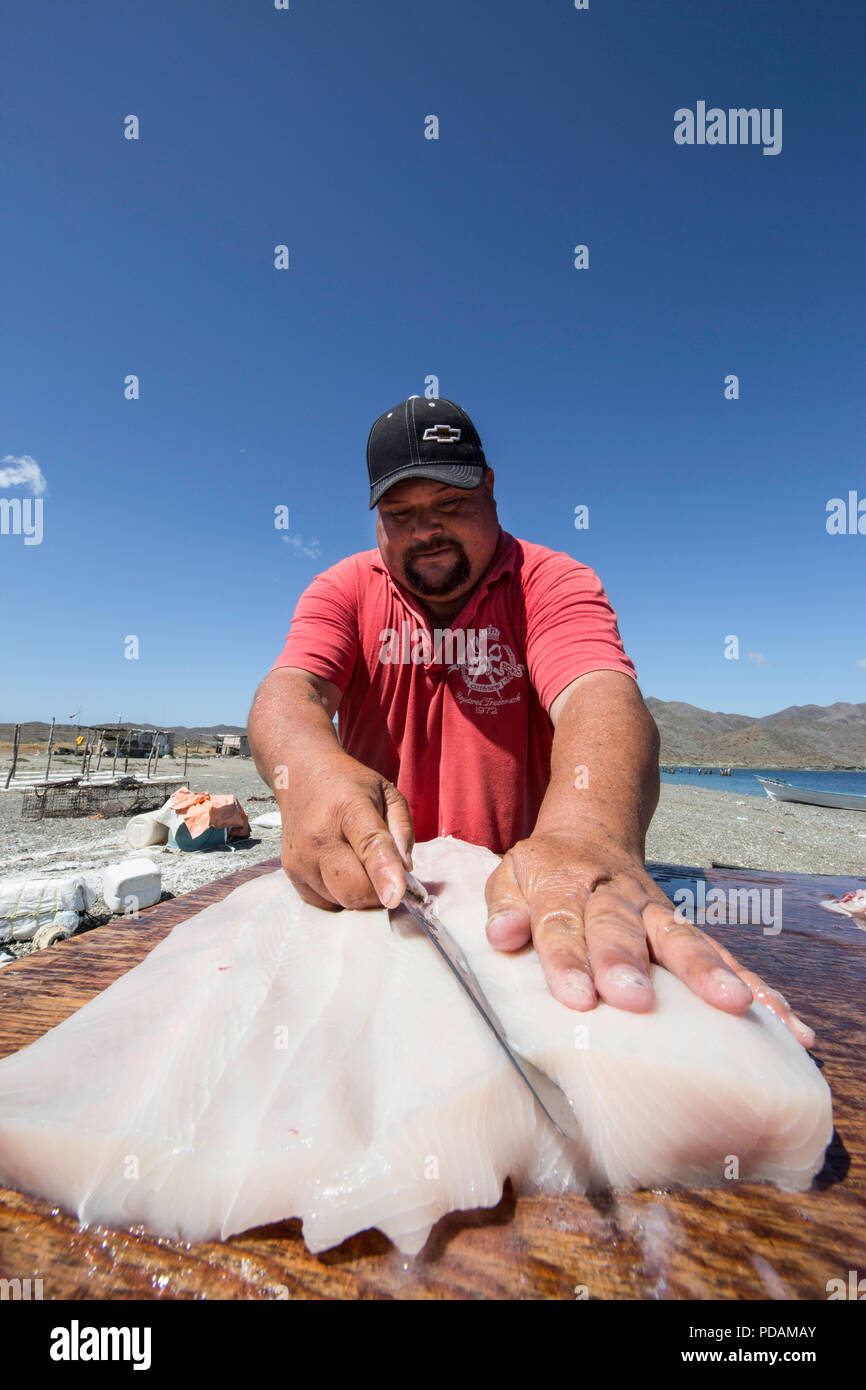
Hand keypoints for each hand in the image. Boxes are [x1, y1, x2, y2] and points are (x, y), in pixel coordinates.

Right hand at [279, 754, 412, 910]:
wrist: (300, 776)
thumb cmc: (350, 786)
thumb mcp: (387, 793)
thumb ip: (402, 830)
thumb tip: (406, 871)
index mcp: (349, 809)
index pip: (369, 846)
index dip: (384, 874)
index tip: (395, 897)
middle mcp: (320, 836)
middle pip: (355, 888)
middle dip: (380, 892)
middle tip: (387, 877)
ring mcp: (301, 858)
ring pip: (342, 900)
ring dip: (360, 894)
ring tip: (360, 866)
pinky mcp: (291, 873)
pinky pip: (325, 903)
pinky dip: (340, 896)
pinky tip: (341, 872)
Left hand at [483, 830, 814, 1047]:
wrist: (592, 831)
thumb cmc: (545, 871)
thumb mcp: (511, 875)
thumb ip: (504, 906)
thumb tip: (503, 936)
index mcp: (565, 884)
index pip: (562, 922)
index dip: (567, 959)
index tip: (575, 997)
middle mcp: (616, 897)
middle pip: (621, 930)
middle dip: (629, 964)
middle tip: (635, 1000)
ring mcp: (656, 911)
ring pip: (683, 939)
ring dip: (708, 972)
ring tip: (733, 1006)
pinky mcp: (684, 929)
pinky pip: (725, 957)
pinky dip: (756, 987)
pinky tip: (785, 1021)